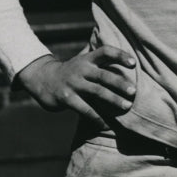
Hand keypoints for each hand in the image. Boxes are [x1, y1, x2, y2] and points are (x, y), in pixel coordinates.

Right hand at [16, 47, 136, 126]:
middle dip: (120, 83)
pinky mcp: (67, 98)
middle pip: (104, 75)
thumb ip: (101, 65)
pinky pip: (85, 109)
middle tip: (134, 91)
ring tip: (126, 106)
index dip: (120, 55)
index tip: (134, 63)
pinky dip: (96, 117)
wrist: (43, 79)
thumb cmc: (73, 73)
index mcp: (88, 59)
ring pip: (97, 92)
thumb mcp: (84, 63)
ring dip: (113, 100)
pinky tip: (105, 124)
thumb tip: (130, 71)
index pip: (106, 52)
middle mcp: (81, 69)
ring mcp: (73, 84)